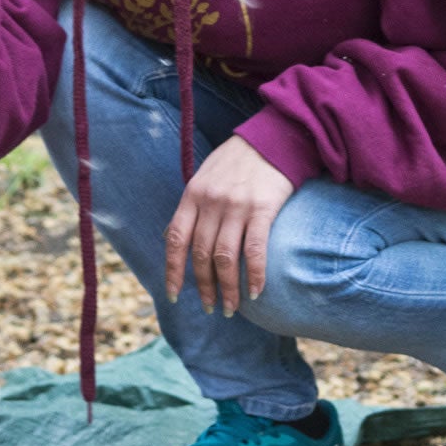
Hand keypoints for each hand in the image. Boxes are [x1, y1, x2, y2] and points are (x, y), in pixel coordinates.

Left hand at [164, 136, 295, 315]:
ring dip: (228, 288)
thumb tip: (172, 238)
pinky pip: (255, 249)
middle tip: (211, 307)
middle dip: (204, 287)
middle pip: (201, 254)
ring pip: (225, 258)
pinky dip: (255, 275)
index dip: (173, 271)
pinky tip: (256, 291)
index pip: (176, 240)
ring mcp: (236, 205)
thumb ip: (191, 207)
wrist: (272, 138)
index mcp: (192, 194)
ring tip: (231, 307)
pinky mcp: (263, 208)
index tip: (173, 296)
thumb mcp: (205, 177)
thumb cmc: (237, 161)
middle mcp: (210, 202)